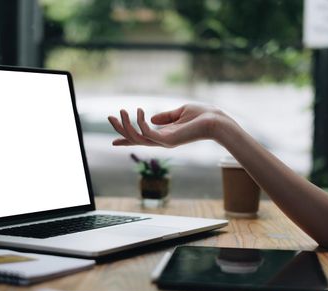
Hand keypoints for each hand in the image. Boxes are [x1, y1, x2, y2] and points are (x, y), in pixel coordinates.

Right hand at [107, 104, 231, 147]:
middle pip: (135, 139)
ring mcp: (164, 142)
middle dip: (121, 130)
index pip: (142, 139)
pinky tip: (139, 110)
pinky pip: (146, 133)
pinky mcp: (168, 140)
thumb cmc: (204, 116)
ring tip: (121, 111)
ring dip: (126, 126)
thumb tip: (152, 118)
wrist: (217, 121)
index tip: (113, 140)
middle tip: (109, 117)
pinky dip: (140, 122)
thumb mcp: (181, 112)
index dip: (127, 139)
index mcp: (165, 135)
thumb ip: (166, 116)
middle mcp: (162, 141)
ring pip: (137, 138)